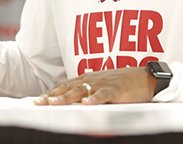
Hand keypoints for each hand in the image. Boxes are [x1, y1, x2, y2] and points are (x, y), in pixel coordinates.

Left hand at [34, 67, 155, 104]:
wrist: (145, 78)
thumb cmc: (122, 84)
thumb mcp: (101, 87)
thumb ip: (87, 93)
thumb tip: (72, 104)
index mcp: (88, 79)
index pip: (65, 86)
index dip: (51, 93)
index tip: (37, 100)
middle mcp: (92, 80)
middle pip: (68, 88)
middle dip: (52, 96)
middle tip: (38, 103)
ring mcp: (103, 84)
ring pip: (81, 91)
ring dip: (66, 97)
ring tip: (54, 103)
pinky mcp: (116, 90)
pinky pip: (103, 95)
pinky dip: (94, 99)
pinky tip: (86, 104)